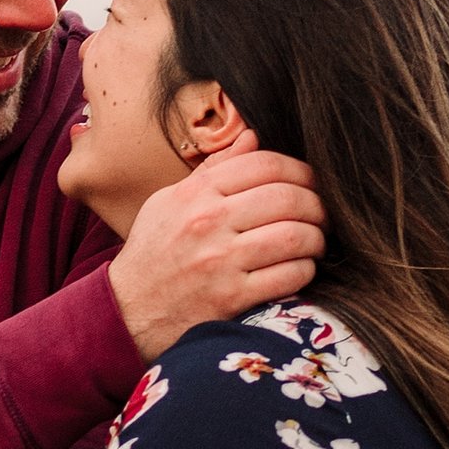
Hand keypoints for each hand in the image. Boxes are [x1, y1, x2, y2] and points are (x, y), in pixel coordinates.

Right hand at [106, 149, 323, 358]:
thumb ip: (213, 170)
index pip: (264, 164)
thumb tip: (252, 136)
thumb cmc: (152, 253)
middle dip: (317, 204)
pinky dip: (306, 270)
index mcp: (196, 194)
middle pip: (287, 197)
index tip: (309, 182)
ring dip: (316, 238)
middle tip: (322, 214)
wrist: (126, 311)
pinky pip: (290, 276)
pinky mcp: (232, 299)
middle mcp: (209, 223)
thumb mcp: (170, 202)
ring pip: (295, 236)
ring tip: (315, 242)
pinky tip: (302, 269)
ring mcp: (221, 262)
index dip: (299, 169)